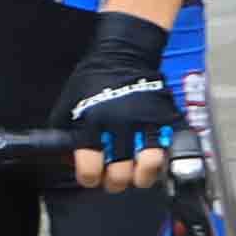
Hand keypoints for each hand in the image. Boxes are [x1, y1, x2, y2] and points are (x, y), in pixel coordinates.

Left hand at [53, 11, 181, 191]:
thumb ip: (65, 131)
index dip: (90, 178)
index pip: (90, 166)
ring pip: (149, 165)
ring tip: (137, 175)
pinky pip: (169, 149)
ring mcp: (145, 120)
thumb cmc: (94, 78)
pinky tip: (153, 160)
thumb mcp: (69, 103)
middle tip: (114, 179)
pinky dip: (163, 160)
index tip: (91, 177)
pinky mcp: (165, 117)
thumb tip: (66, 158)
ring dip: (142, 177)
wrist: (124, 53)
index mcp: (92, 121)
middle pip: (120, 172)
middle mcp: (119, 123)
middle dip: (115, 182)